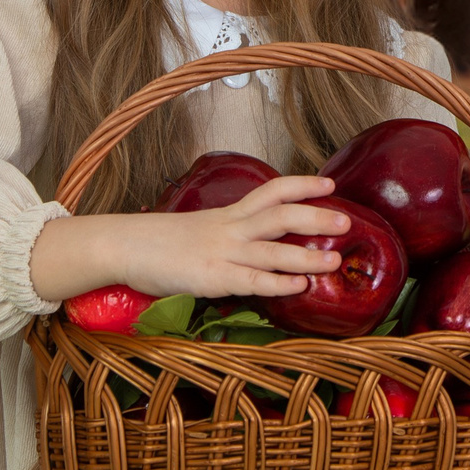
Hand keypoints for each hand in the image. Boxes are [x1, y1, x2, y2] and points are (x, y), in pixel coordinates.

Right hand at [32, 176, 352, 303]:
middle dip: (316, 217)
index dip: (302, 185)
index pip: (272, 191)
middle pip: (281, 215)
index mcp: (228, 214)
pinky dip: (279, 283)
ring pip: (272, 250)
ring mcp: (221, 252)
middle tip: (347, 220)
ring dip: (307, 254)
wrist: (122, 245)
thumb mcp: (198, 229)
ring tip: (335, 259)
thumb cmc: (159, 241)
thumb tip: (252, 242)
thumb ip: (227, 233)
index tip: (329, 182)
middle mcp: (230, 228)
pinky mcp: (211, 277)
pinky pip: (252, 280)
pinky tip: (300, 287)